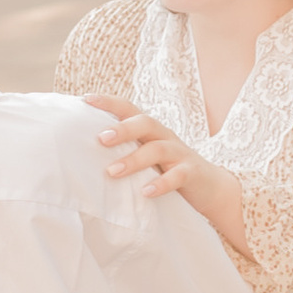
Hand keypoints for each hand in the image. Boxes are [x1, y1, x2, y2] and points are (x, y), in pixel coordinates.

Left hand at [87, 96, 248, 253]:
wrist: (211, 188)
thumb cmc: (168, 171)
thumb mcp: (146, 158)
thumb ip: (123, 152)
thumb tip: (81, 156)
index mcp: (150, 131)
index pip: (129, 109)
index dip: (109, 102)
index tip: (85, 100)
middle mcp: (165, 137)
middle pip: (145, 123)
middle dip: (122, 129)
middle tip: (100, 139)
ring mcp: (180, 154)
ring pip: (158, 149)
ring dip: (134, 160)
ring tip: (112, 172)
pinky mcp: (191, 173)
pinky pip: (178, 175)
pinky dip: (161, 183)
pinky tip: (146, 192)